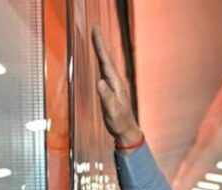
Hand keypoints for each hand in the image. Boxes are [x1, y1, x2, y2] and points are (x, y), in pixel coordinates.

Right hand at [91, 27, 142, 146]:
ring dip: (101, 50)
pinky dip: (101, 61)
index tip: (95, 32)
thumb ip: (106, 97)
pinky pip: (105, 70)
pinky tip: (100, 59)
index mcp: (116, 84)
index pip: (106, 61)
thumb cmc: (119, 122)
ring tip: (96, 38)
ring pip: (106, 63)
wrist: (126, 131)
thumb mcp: (112, 111)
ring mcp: (114, 84)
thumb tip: (100, 81)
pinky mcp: (111, 89)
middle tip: (95, 28)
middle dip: (100, 43)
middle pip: (106, 58)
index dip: (100, 46)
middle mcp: (116, 81)